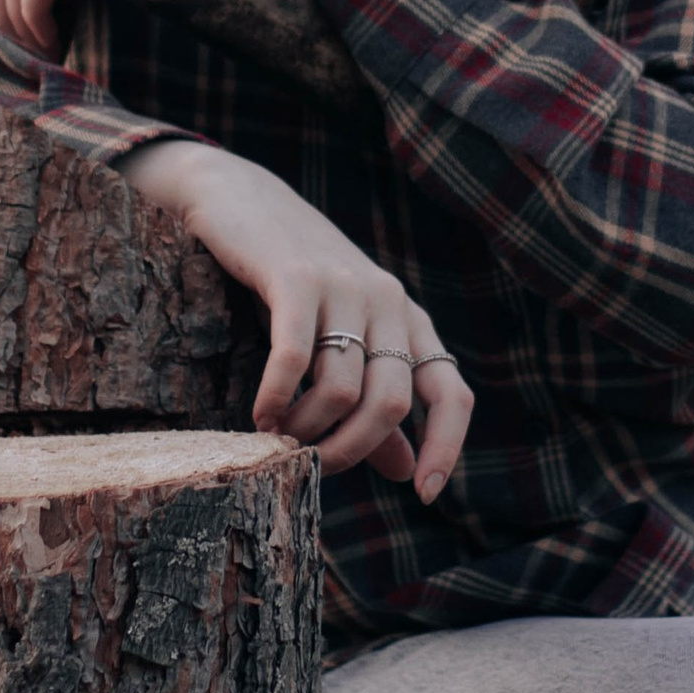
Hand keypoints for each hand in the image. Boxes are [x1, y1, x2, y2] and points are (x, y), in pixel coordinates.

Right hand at [120, 141, 470, 504]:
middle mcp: (387, 300)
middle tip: (312, 466)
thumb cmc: (293, 278)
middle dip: (352, 450)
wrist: (241, 199)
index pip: (451, 391)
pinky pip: (295, 358)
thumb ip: (373, 401)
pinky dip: (278, 399)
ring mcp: (344, 286)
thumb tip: (405, 471)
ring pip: (342, 389)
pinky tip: (261, 414)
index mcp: (407, 319)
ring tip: (278, 436)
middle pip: (392, 403)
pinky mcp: (295, 278)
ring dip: (306, 429)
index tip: (423, 493)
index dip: (445, 446)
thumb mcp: (341, 337)